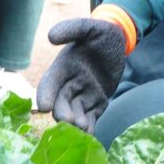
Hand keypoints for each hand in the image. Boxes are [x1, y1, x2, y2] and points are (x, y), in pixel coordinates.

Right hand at [37, 18, 126, 132]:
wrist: (119, 43)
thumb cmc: (101, 33)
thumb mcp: (88, 27)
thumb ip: (71, 29)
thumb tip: (51, 36)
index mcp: (63, 68)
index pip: (49, 83)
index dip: (45, 94)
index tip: (44, 106)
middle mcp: (70, 84)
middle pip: (61, 102)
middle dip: (62, 113)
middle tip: (68, 121)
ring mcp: (83, 95)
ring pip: (75, 113)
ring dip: (77, 122)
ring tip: (82, 128)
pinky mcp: (97, 103)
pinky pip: (91, 117)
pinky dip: (90, 127)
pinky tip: (91, 136)